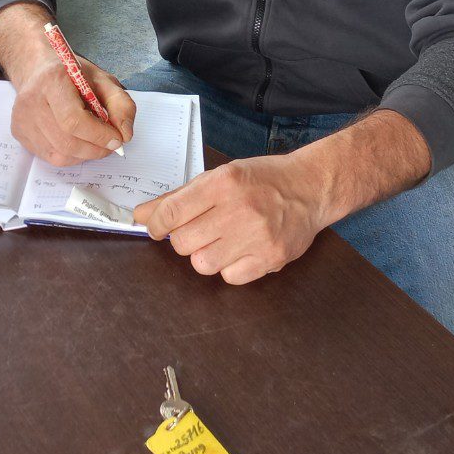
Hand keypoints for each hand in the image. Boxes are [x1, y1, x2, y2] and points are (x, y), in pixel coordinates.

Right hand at [0, 1, 135, 165]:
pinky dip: (69, 155)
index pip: (73, 120)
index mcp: (52, 80)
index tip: (117, 139)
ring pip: (58, 154)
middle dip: (95, 149)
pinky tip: (76, 140)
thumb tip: (125, 135)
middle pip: (66, 142)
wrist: (37, 68)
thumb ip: (121, 105)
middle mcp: (31, 101)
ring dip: (84, 155)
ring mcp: (21, 119)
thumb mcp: (103, 80)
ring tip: (94, 142)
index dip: (99, 135)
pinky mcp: (18, 132)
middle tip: (111, 145)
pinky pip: (48, 156)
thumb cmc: (72, 74)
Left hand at [134, 154, 330, 284]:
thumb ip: (179, 197)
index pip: (171, 212)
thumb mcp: (220, 176)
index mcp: (223, 182)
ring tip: (222, 240)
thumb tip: (142, 215)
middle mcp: (239, 209)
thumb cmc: (263, 179)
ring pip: (203, 264)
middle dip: (184, 240)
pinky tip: (241, 250)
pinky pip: (229, 277)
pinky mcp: (270, 258)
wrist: (310, 188)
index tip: (156, 228)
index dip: (156, 224)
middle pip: (184, 243)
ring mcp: (256, 236)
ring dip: (206, 255)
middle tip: (198, 230)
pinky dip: (229, 267)